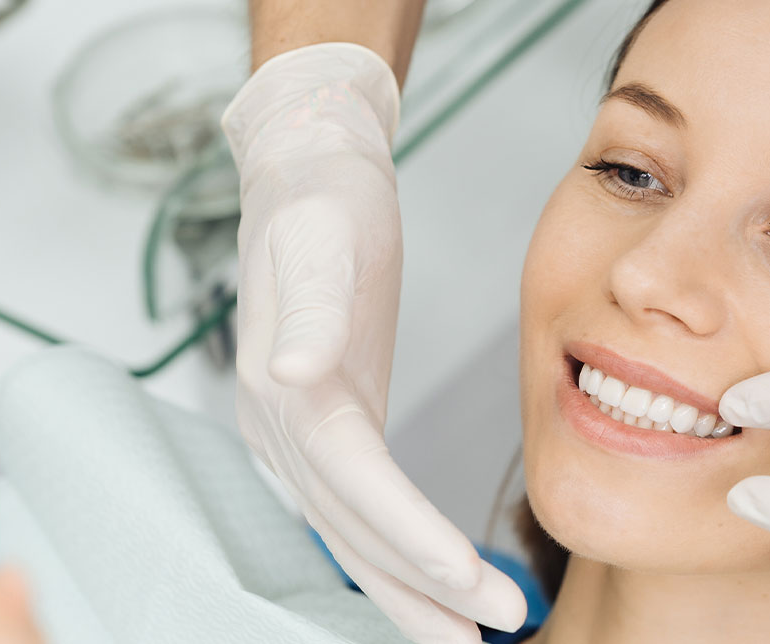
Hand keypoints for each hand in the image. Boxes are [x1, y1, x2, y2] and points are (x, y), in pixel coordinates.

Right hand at [222, 42, 525, 642]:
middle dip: (420, 585)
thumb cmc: (319, 198)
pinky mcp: (327, 429)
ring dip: (410, 590)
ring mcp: (298, 435)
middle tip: (490, 628)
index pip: (352, 480)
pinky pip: (360, 513)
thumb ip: (307, 305)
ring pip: (353, 535)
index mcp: (280, 386)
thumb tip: (293, 369)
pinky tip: (437, 585)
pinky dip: (398, 556)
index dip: (406, 533)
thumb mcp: (318, 234)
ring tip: (470, 635)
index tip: (463, 574)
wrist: (308, 171)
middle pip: (352, 526)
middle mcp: (280, 425)